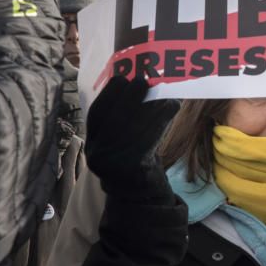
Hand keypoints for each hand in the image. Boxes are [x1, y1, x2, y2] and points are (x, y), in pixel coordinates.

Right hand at [85, 76, 179, 198]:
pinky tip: (172, 105)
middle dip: (131, 95)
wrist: (135, 188)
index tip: (121, 78)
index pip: (97, 113)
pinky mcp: (136, 165)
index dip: (109, 93)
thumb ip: (118, 114)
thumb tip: (136, 80)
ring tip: (162, 90)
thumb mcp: (114, 138)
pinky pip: (152, 135)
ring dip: (152, 103)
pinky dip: (164, 117)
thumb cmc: (128, 154)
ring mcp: (117, 161)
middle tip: (143, 80)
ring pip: (136, 125)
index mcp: (92, 142)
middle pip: (116, 118)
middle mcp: (100, 152)